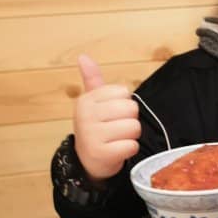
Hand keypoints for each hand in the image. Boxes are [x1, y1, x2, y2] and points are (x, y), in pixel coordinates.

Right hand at [73, 54, 140, 181]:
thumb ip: (93, 80)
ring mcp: (92, 135)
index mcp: (86, 100)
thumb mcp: (93, 103)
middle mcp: (86, 116)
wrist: (87, 161)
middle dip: (130, 120)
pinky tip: (118, 150)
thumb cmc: (96, 127)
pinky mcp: (101, 154)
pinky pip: (131, 146)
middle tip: (116, 128)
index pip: (125, 92)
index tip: (111, 114)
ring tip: (117, 139)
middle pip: (132, 109)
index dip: (124, 104)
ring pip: (134, 127)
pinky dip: (129, 150)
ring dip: (131, 136)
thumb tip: (83, 56)